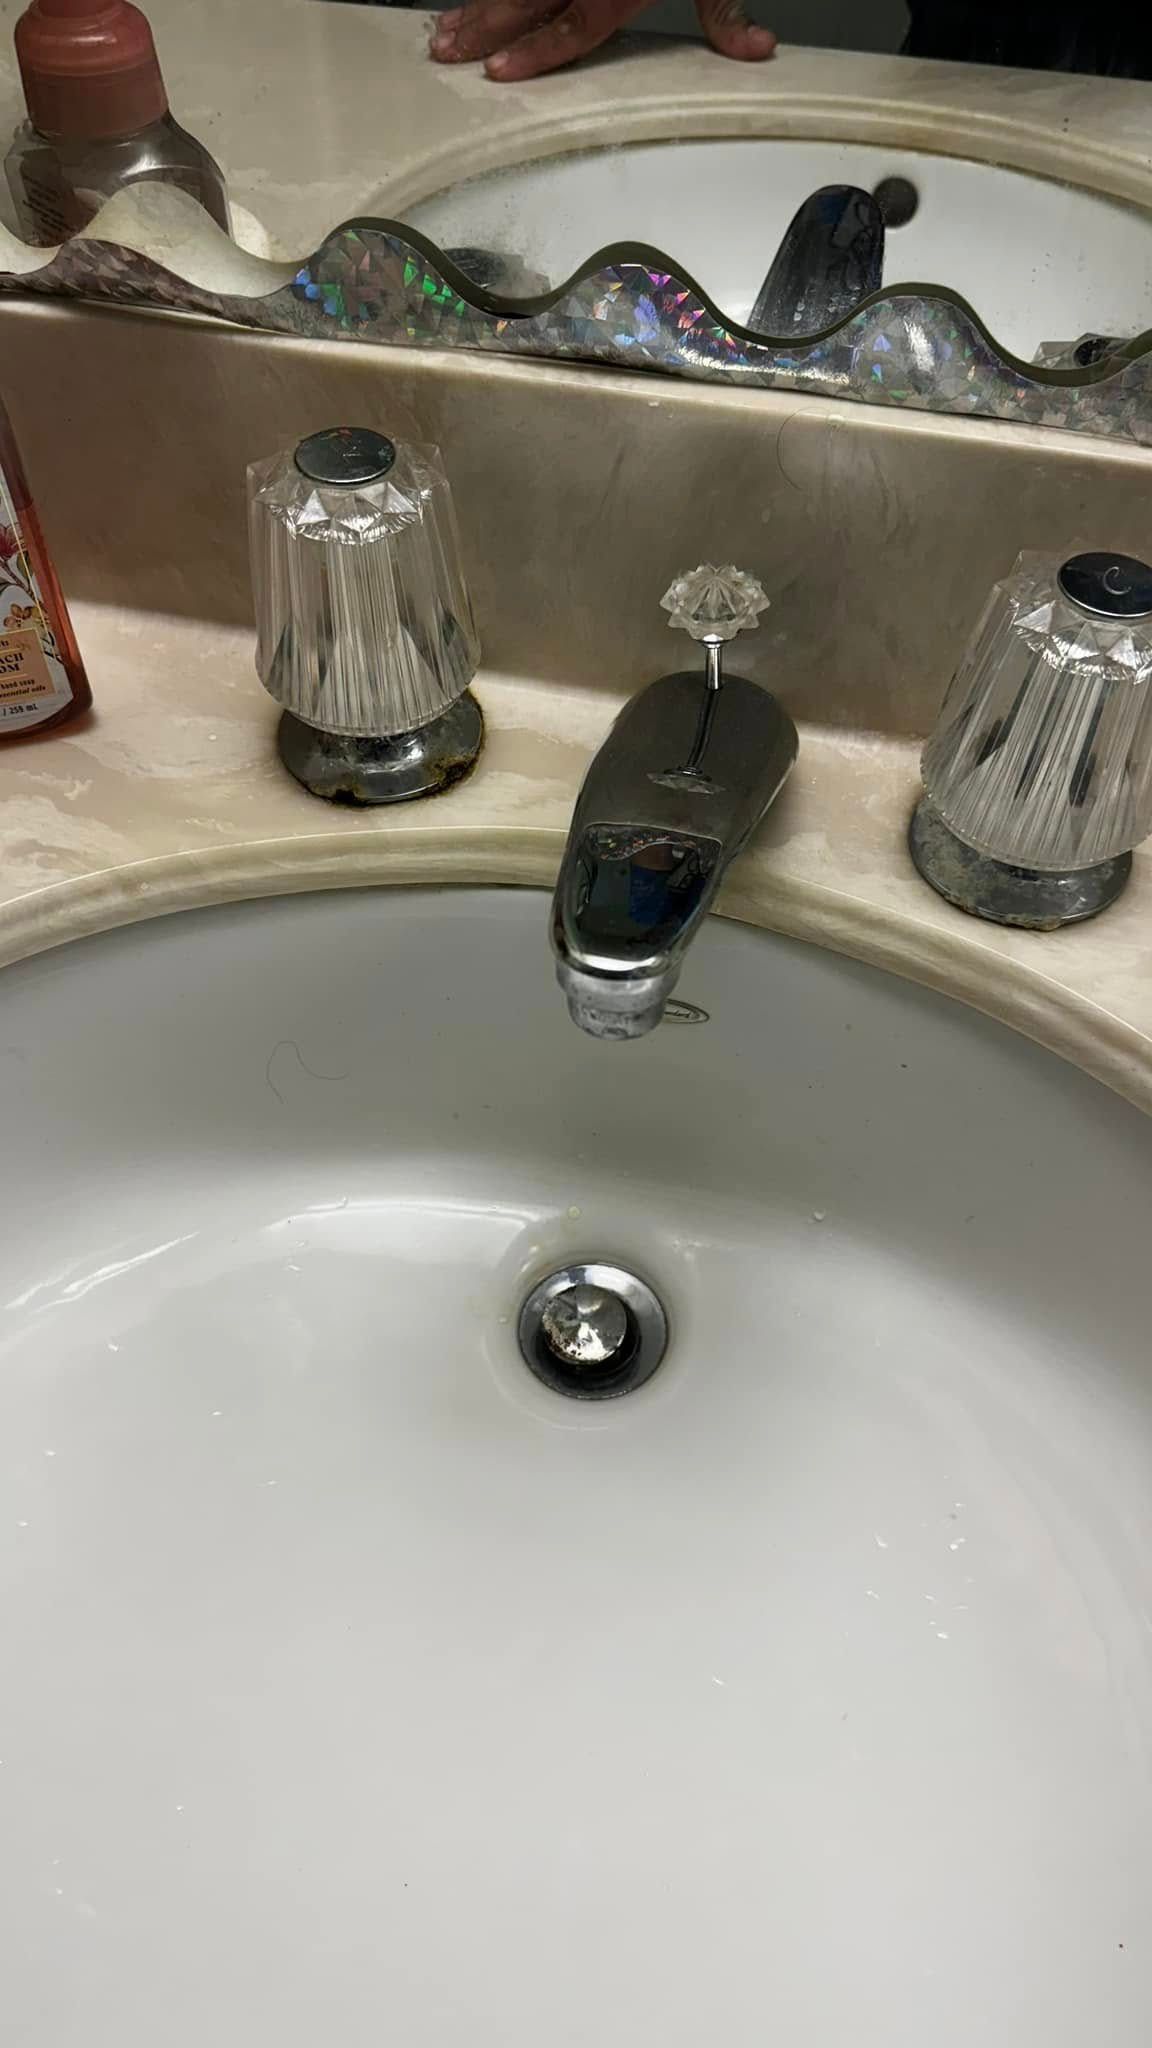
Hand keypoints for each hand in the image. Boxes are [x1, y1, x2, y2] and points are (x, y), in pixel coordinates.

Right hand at [429, 0, 776, 82]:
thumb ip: (725, 11)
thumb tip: (758, 52)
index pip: (571, 28)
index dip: (534, 53)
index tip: (498, 71)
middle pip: (526, 2)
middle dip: (484, 30)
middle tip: (447, 55)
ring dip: (477, 6)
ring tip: (444, 33)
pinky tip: (466, 0)